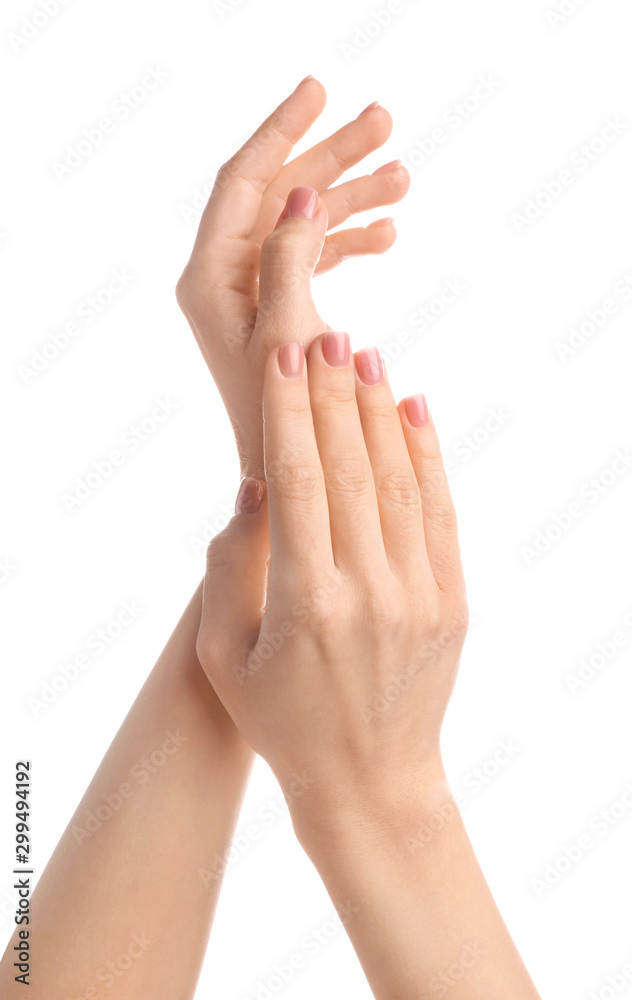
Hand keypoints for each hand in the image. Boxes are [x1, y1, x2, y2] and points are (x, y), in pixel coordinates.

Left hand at [176, 77, 409, 477]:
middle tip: (384, 122)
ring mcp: (249, 292)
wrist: (288, 470)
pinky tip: (388, 232)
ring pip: (300, 223)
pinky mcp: (275, 309)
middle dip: (331, 158)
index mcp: (209, 276)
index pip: (242, 182)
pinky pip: (310, 257)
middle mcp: (223, 277)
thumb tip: (301, 191)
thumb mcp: (288, 329)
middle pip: (276, 194)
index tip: (320, 90)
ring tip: (403, 177)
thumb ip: (289, 254)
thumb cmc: (283, 414)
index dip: (281, 131)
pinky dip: (347, 241)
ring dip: (349, 198)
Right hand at [196, 331, 467, 831]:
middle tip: (324, 332)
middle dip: (334, 393)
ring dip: (380, 411)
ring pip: (400, 482)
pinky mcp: (452, 602)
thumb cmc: (284, 722)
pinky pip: (441, 515)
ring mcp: (419, 595)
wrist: (370, 783)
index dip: (289, 412)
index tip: (284, 357)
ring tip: (366, 352)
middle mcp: (368, 590)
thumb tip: (253, 488)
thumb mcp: (225, 657)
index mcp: (305, 602)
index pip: (298, 482)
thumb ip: (229, 569)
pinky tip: (416, 409)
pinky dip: (430, 458)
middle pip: (351, 468)